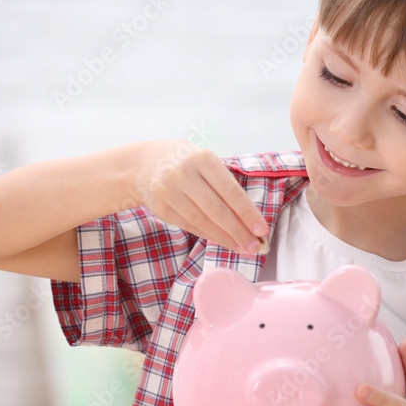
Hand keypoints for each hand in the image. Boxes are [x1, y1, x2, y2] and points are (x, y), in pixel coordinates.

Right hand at [131, 140, 267, 253]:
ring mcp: (168, 191)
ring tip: (241, 247)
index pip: (229, 190)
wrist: (144, 164)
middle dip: (238, 231)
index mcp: (202, 158)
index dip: (246, 212)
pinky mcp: (160, 207)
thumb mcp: (206, 162)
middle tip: (254, 246)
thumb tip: (249, 219)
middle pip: (216, 209)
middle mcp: (183, 173)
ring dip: (224, 237)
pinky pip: (189, 225)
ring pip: (201, 220)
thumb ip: (225, 185)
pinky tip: (222, 240)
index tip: (261, 230)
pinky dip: (207, 234)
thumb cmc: (186, 162)